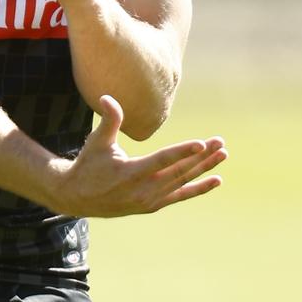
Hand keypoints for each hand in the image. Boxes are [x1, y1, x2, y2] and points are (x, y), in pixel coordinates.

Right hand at [51, 95, 226, 217]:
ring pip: (183, 182)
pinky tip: (216, 180)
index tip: (203, 144)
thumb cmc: (89, 164)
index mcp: (131, 172)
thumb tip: (107, 97)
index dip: (184, 151)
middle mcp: (144, 190)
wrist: (79, 197)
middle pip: (179, 171)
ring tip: (222, 155)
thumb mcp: (97, 141)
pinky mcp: (154, 204)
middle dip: (202, 156)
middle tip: (220, 142)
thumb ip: (109, 120)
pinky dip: (199, 188)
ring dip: (204, 168)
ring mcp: (150, 200)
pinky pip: (181, 195)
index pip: (163, 160)